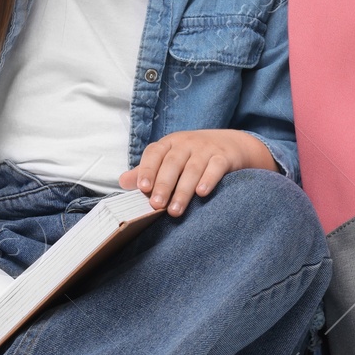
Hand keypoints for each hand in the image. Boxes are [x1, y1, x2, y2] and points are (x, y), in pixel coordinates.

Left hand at [119, 129, 276, 215]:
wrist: (231, 145)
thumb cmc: (193, 156)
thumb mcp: (170, 159)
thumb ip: (147, 171)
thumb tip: (123, 182)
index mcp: (169, 144)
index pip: (154, 153)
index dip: (147, 169)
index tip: (142, 188)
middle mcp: (186, 143)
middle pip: (172, 163)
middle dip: (163, 185)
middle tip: (156, 205)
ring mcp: (206, 149)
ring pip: (192, 169)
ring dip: (183, 191)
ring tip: (175, 211)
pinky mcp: (224, 157)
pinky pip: (215, 167)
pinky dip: (208, 179)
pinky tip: (202, 193)